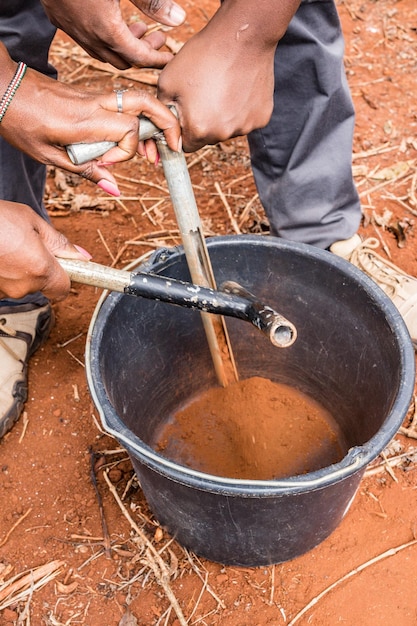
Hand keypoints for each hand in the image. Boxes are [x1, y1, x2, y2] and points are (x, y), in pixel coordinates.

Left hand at [0, 46, 180, 194]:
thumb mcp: (50, 156)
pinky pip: (125, 104)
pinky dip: (138, 120)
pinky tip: (134, 141)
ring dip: (154, 123)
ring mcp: (96, 96)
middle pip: (146, 102)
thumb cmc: (20, 121)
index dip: (127, 152)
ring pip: (140, 100)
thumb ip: (86, 171)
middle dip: (167, 122)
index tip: (110, 165)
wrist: (3, 89)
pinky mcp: (93, 95)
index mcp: (85, 120)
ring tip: (154, 153)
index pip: (129, 130)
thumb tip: (114, 188)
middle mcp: (95, 103)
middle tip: (175, 146)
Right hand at [0, 201, 91, 300]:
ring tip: (7, 246)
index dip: (64, 277)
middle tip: (28, 245)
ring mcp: (3, 291)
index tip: (62, 266)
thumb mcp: (33, 222)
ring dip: (18, 269)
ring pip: (21, 284)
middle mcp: (23, 286)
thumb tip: (82, 256)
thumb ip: (59, 243)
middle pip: (41, 285)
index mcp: (41, 270)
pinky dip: (3, 271)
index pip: (64, 289)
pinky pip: (4, 283)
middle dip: (39, 268)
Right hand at [40, 0, 185, 69]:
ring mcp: (70, 28)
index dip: (157, 60)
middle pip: (121, 60)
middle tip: (158, 39)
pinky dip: (103, 38)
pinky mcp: (58, 17)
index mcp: (106, 30)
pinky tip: (109, 20)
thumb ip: (152, 2)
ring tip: (137, 29)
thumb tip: (178, 20)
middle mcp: (87, 36)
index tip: (170, 59)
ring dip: (122, 46)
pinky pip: (85, 39)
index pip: (139, 58)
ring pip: (102, 52)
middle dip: (143, 54)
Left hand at [157, 0, 299, 151]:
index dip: (183, 130)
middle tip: (205, 94)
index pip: (185, 146)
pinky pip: (245, 120)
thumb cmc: (202, 55)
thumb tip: (167, 128)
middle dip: (203, 122)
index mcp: (199, 129)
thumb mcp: (167, 81)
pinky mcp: (261, 118)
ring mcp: (245, 127)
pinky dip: (241, 109)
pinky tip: (238, 88)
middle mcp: (223, 134)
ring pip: (227, 130)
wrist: (242, 36)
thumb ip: (164, 111)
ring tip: (222, 87)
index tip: (187, 113)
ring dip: (223, 116)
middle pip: (208, 139)